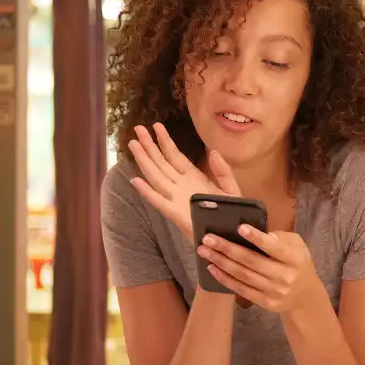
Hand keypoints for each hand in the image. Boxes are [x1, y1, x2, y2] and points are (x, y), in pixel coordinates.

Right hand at [127, 123, 239, 241]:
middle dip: (149, 146)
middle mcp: (181, 186)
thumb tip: (213, 152)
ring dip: (144, 161)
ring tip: (133, 144)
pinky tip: (137, 181)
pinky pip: (159, 201)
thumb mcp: (231, 189)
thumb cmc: (230, 215)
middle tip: (138, 128)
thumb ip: (222, 171)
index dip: (165, 141)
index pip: (175, 156)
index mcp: (193, 178)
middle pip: (161, 162)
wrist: (231, 237)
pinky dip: (148, 192)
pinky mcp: (176, 214)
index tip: (156, 126)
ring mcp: (176, 199)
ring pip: (156, 176)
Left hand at [196, 225, 320, 313]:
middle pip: (251, 261)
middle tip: (207, 239)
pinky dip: (225, 278)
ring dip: (221, 262)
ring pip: (243, 275)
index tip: (239, 228)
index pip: (274, 247)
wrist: (304, 296)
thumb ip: (279, 238)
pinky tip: (213, 268)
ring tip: (204, 251)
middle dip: (227, 248)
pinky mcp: (266, 302)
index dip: (256, 238)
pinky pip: (242, 289)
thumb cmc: (296, 263)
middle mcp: (285, 276)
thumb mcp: (296, 245)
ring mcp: (274, 291)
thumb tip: (257, 233)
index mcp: (294, 258)